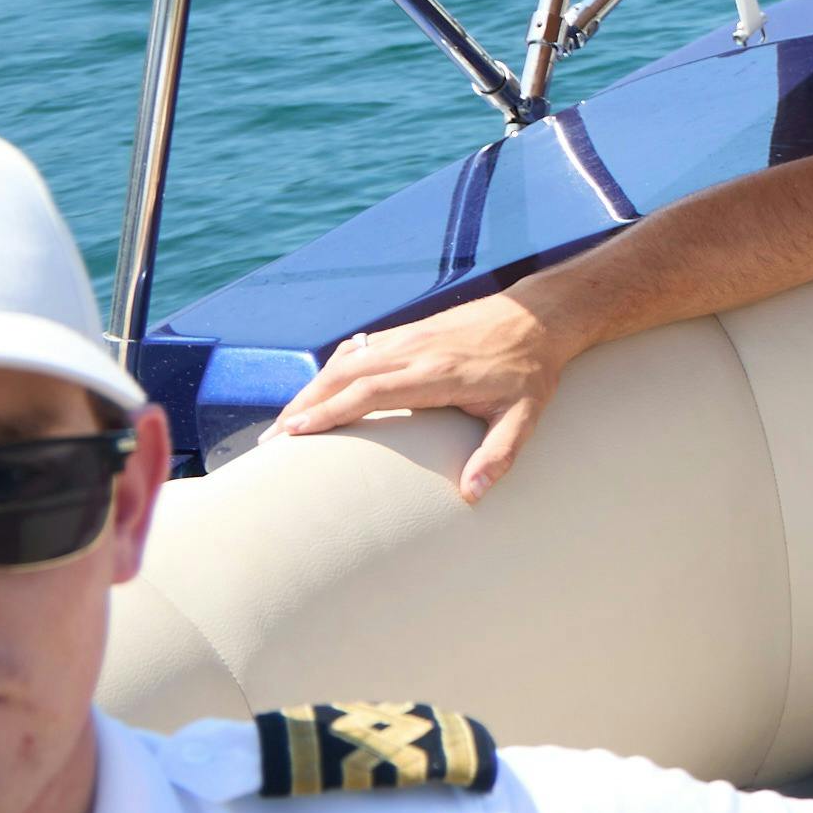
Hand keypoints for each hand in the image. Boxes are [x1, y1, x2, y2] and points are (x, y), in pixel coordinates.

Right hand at [274, 293, 570, 504]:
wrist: (540, 317)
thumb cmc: (532, 371)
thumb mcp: (525, 416)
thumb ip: (499, 454)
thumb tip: (472, 494)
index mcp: (435, 373)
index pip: (369, 392)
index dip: (329, 412)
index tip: (294, 433)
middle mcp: (414, 351)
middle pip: (344, 375)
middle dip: (304, 405)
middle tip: (271, 440)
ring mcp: (409, 337)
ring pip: (347, 360)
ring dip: (312, 388)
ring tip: (285, 421)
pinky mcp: (409, 332)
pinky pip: (361, 349)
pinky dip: (333, 370)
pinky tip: (319, 390)